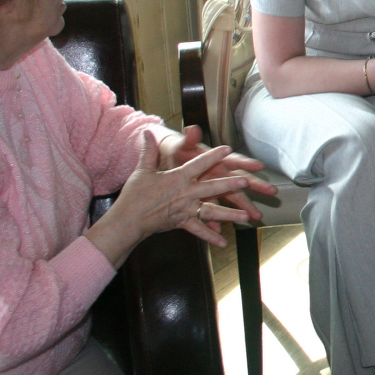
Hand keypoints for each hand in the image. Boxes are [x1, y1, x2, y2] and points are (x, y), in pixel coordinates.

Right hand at [107, 132, 251, 250]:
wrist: (128, 220)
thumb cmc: (135, 194)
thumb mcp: (143, 170)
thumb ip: (149, 151)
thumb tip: (148, 132)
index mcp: (178, 178)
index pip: (198, 164)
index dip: (213, 155)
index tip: (227, 149)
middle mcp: (185, 193)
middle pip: (211, 188)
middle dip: (229, 185)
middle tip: (246, 182)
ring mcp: (185, 209)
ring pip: (211, 211)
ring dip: (229, 213)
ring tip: (245, 216)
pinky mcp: (182, 223)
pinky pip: (199, 230)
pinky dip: (210, 236)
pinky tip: (223, 243)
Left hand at [158, 124, 276, 221]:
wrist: (168, 163)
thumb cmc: (179, 152)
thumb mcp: (182, 144)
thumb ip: (188, 139)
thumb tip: (192, 129)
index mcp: (216, 160)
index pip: (234, 161)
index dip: (246, 163)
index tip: (259, 165)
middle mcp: (219, 174)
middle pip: (240, 181)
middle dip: (256, 187)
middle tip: (272, 191)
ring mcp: (213, 188)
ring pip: (231, 199)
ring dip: (242, 208)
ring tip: (254, 217)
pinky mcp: (204, 199)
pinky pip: (211, 212)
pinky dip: (214, 221)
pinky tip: (219, 231)